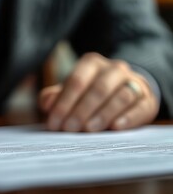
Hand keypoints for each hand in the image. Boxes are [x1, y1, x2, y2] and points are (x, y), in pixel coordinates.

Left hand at [39, 53, 158, 131]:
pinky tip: (115, 127)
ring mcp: (133, 82)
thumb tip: (46, 104)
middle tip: (69, 129)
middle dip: (81, 110)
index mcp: (91, 64)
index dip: (64, 103)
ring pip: (120, 96)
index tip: (54, 123)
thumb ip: (55, 97)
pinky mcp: (146, 100)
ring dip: (103, 114)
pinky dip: (128, 117)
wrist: (124, 92)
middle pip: (98, 88)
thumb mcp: (70, 93)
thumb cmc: (89, 94)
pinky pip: (139, 107)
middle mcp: (114, 69)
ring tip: (89, 129)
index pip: (76, 81)